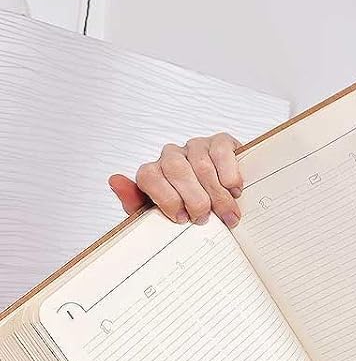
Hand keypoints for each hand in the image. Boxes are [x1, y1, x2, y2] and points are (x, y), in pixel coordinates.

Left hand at [108, 134, 243, 226]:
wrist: (219, 201)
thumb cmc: (187, 209)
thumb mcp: (159, 214)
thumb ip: (135, 202)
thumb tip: (115, 180)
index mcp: (152, 172)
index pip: (149, 176)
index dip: (166, 199)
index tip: (182, 219)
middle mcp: (171, 155)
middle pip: (176, 169)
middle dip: (193, 198)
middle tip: (205, 218)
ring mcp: (196, 146)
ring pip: (201, 164)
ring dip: (217, 193)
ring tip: (227, 213)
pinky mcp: (220, 141)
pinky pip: (222, 152)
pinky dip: (229, 173)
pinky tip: (234, 189)